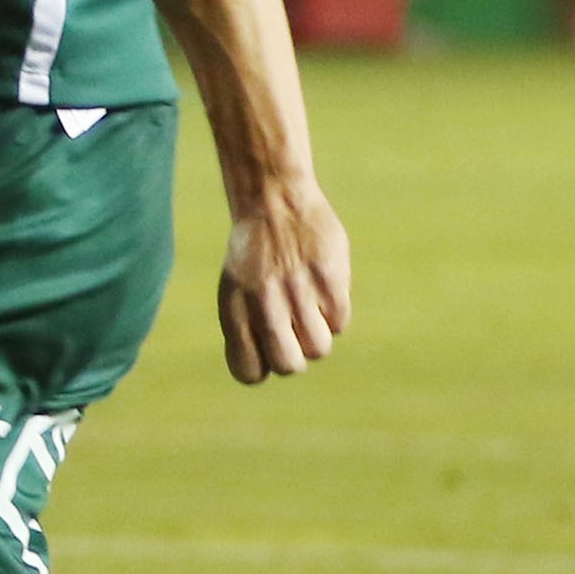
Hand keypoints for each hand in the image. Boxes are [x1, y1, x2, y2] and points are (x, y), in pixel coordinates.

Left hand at [217, 174, 350, 384]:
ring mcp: (297, 291)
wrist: (275, 203)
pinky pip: (339, 323)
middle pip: (289, 366)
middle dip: (296, 360)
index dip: (262, 369)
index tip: (268, 353)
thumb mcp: (237, 289)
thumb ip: (248, 328)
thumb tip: (263, 370)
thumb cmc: (255, 256)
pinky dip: (334, 314)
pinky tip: (323, 290)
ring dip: (318, 336)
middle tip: (295, 336)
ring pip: (319, 349)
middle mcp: (263, 304)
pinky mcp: (329, 279)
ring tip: (309, 309)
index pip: (247, 370)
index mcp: (235, 309)